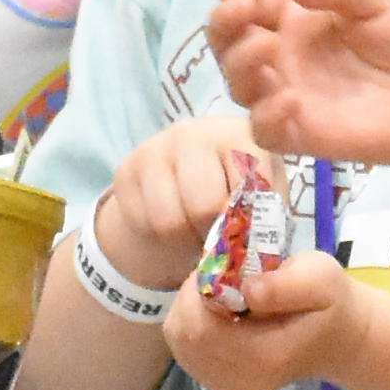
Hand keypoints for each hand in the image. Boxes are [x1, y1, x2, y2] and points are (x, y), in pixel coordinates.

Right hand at [93, 114, 253, 292]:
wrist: (183, 180)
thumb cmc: (232, 191)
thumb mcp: (259, 197)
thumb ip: (263, 216)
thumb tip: (253, 256)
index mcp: (238, 134)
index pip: (249, 187)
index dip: (250, 219)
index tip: (247, 224)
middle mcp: (194, 132)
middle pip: (205, 205)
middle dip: (213, 232)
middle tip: (217, 233)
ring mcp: (155, 148)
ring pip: (168, 220)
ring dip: (183, 238)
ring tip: (194, 230)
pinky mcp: (126, 169)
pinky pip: (141, 223)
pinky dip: (157, 235)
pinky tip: (171, 222)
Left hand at [168, 238, 353, 389]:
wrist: (338, 339)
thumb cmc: (329, 303)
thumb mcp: (322, 277)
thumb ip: (287, 284)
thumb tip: (247, 290)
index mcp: (264, 354)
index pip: (201, 329)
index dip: (199, 293)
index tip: (220, 268)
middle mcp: (241, 378)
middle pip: (184, 337)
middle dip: (190, 298)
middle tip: (216, 277)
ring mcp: (228, 385)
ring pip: (179, 344)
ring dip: (188, 311)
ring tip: (218, 295)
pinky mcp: (220, 383)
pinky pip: (185, 353)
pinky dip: (191, 327)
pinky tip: (216, 315)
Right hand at [209, 0, 389, 173]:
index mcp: (298, 18)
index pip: (248, 1)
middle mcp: (286, 56)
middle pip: (228, 42)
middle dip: (223, 21)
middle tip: (243, 9)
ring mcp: (290, 95)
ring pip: (237, 84)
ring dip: (239, 61)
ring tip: (268, 46)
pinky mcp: (304, 135)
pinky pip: (264, 130)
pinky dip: (265, 114)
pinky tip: (289, 97)